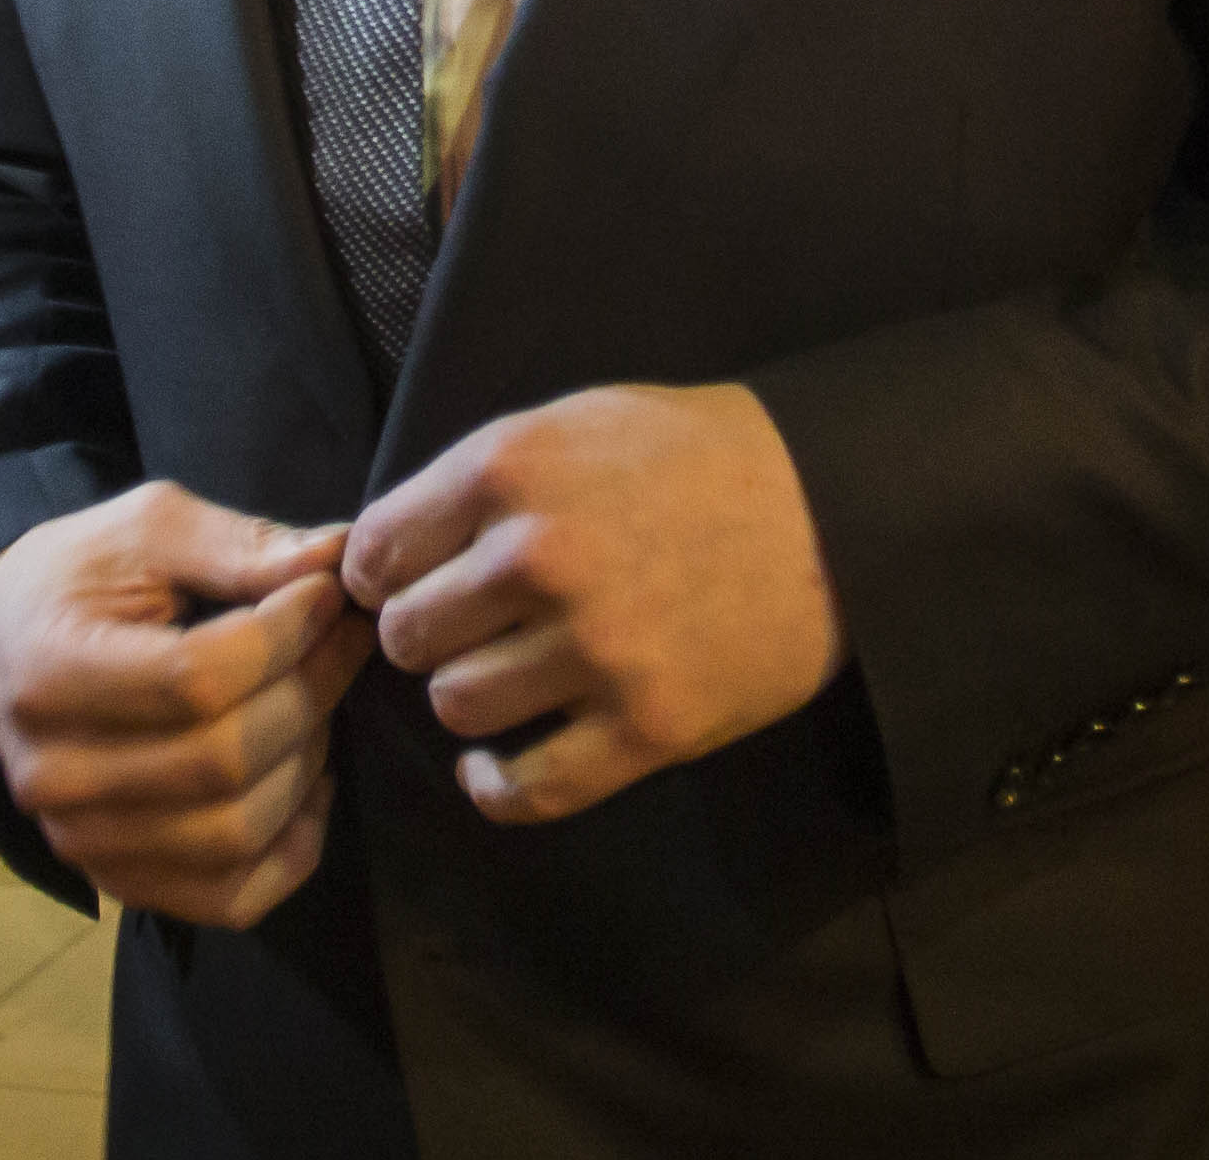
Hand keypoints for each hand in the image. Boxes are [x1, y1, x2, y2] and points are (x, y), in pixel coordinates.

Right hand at [0, 485, 371, 927]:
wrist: (1, 652)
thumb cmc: (78, 581)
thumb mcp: (146, 530)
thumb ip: (238, 546)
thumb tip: (336, 559)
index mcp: (49, 672)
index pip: (196, 678)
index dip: (285, 636)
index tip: (326, 593)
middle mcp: (55, 775)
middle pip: (225, 761)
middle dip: (311, 692)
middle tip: (341, 640)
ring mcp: (83, 841)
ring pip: (238, 833)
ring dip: (306, 762)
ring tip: (315, 700)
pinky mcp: (118, 881)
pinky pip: (234, 897)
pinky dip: (294, 848)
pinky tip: (305, 781)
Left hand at [345, 382, 839, 827]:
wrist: (830, 508)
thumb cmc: (694, 455)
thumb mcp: (575, 421)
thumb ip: (481, 477)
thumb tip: (385, 547)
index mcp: (512, 468)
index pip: (377, 549)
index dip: (380, 573)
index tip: (399, 584)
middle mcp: (540, 557)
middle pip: (408, 634)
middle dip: (424, 634)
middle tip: (463, 629)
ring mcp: (595, 648)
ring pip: (455, 706)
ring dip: (468, 698)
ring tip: (503, 676)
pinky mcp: (647, 727)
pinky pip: (528, 787)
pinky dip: (496, 787)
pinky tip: (495, 766)